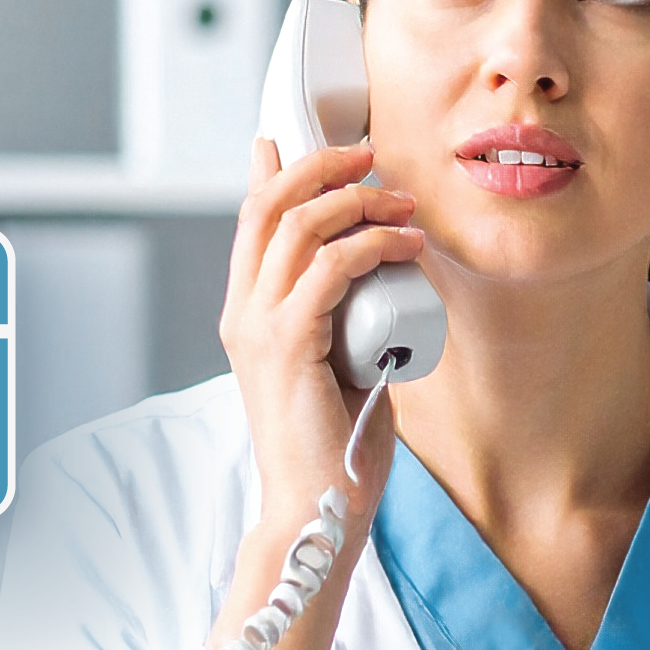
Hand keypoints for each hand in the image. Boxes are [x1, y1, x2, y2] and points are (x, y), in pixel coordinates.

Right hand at [210, 136, 425, 649]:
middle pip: (269, 203)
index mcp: (247, 314)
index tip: (328, 141)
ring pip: (298, 225)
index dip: (283, 167)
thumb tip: (378, 268)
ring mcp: (259, 327)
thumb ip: (344, 314)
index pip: (254, 218)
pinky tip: (406, 247)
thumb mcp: (340, 358)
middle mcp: (242, 312)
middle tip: (374, 157)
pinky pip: (329, 269)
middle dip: (324, 165)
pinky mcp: (289, 345)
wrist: (318, 508)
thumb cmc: (335, 443)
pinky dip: (372, 246)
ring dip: (358, 202)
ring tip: (403, 206)